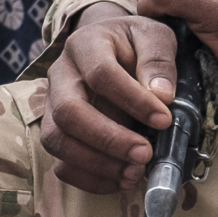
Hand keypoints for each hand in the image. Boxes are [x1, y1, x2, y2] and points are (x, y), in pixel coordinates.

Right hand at [40, 2, 175, 196]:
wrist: (111, 47)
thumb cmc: (134, 43)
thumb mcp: (154, 36)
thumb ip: (158, 60)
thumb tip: (162, 95)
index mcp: (85, 45)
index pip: (101, 74)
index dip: (132, 100)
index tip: (164, 120)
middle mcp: (61, 75)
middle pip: (68, 112)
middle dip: (108, 139)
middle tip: (144, 154)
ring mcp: (53, 105)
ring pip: (57, 140)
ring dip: (96, 164)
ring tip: (134, 173)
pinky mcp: (57, 132)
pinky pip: (60, 163)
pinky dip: (89, 179)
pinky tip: (120, 181)